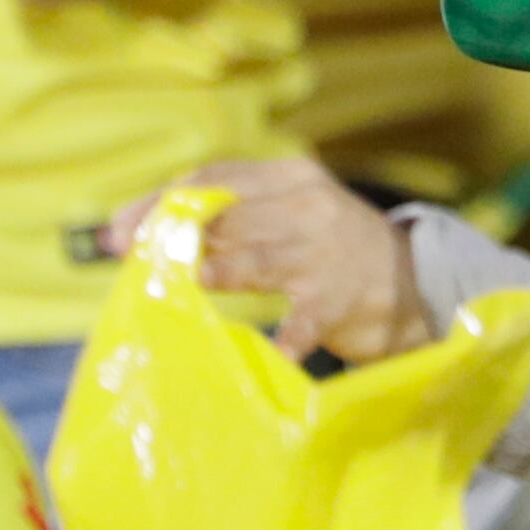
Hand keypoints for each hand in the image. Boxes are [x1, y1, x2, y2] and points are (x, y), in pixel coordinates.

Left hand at [105, 159, 437, 363]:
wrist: (412, 281)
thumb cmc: (328, 249)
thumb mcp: (288, 215)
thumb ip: (230, 218)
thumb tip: (148, 230)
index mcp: (288, 176)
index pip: (212, 180)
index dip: (159, 203)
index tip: (117, 232)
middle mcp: (307, 205)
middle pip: (228, 216)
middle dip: (172, 240)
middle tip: (132, 263)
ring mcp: (325, 252)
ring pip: (258, 258)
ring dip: (220, 270)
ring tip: (185, 280)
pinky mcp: (340, 299)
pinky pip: (304, 320)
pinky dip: (287, 338)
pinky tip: (271, 352)